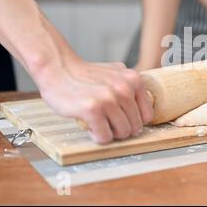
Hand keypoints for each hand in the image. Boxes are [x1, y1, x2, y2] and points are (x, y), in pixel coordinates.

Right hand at [34, 59, 152, 143]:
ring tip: (99, 123)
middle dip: (122, 129)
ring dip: (110, 133)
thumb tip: (145, 104)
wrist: (58, 69)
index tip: (122, 119)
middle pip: (135, 126)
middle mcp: (124, 88)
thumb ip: (131, 84)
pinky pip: (104, 136)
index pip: (147, 115)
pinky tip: (91, 127)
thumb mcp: (116, 72)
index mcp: (134, 80)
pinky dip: (98, 136)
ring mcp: (108, 99)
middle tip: (107, 122)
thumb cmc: (86, 75)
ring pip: (122, 132)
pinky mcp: (92, 109)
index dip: (134, 121)